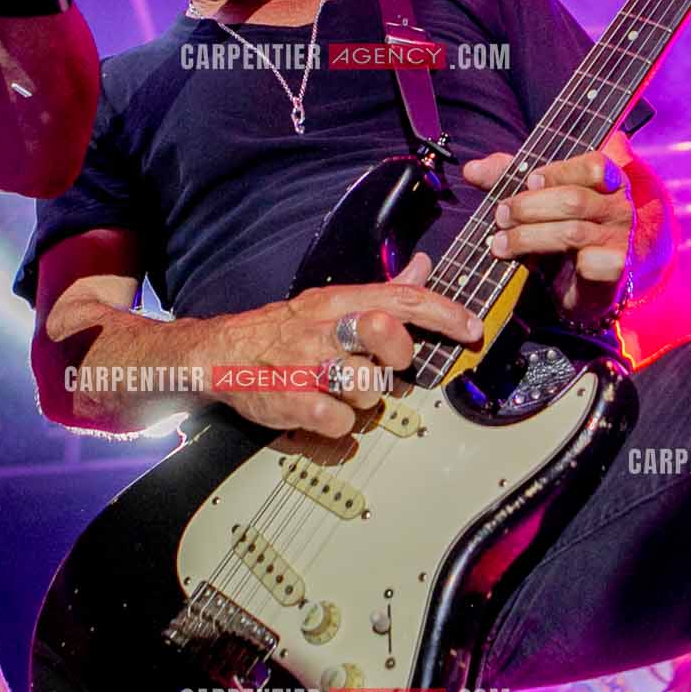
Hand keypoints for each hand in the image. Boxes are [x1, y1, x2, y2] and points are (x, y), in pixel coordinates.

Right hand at [198, 254, 482, 437]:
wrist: (219, 354)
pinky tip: (324, 412)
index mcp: (339, 302)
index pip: (402, 298)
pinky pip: (339, 423)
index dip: (443, 313)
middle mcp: (326, 328)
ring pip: (369, 387)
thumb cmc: (282, 330)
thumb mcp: (331, 302)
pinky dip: (338, 425)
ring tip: (342, 390)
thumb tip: (423, 267)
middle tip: (384, 364)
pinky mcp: (292, 402)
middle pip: (386, 331)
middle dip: (398, 354)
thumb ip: (383, 289)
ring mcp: (308, 365)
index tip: (471, 329)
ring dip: (364, 398)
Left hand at [461, 149, 634, 324]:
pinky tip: (540, 269)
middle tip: (500, 215)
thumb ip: (509, 178)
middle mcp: (619, 207)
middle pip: (574, 200)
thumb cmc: (563, 231)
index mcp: (608, 180)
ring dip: (529, 237)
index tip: (528, 181)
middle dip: (529, 207)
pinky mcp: (616, 270)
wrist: (588, 281)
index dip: (557, 172)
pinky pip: (592, 264)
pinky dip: (563, 263)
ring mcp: (621, 239)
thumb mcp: (538, 199)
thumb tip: (472, 169)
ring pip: (573, 232)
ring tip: (500, 243)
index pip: (593, 165)